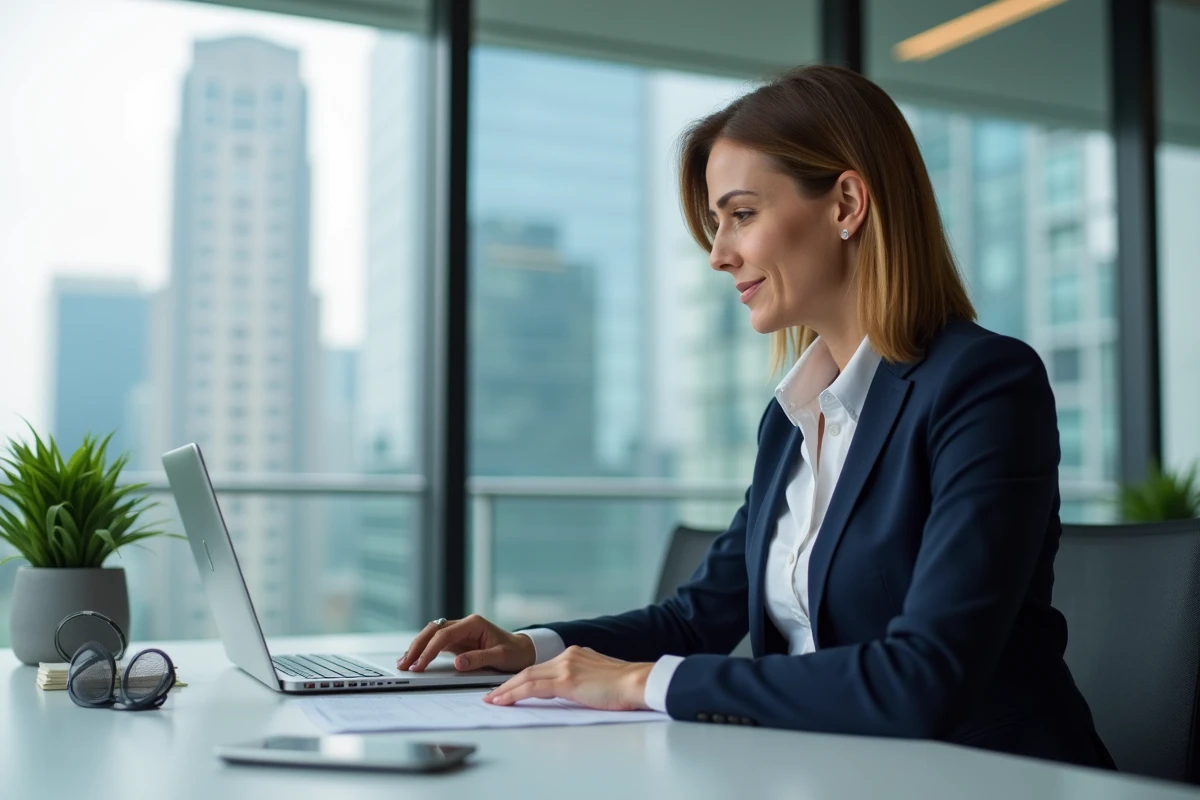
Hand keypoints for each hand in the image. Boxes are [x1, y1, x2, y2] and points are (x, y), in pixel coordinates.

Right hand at [397, 614, 535, 673]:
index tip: (420, 665)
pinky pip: (436, 643)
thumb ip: (479, 659)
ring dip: (418, 647)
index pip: (445, 635)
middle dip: (417, 646)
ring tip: (404, 663)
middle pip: (433, 631)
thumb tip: (458, 662)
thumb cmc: (514, 652)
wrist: (523, 650)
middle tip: (405, 664)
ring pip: (432, 635)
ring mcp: (460, 632)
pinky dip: (424, 650)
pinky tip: (415, 660)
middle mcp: (464, 625)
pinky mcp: (458, 641)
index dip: (430, 650)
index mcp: (474, 624)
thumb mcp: (501, 657)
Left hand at [484, 645, 653, 710]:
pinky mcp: (567, 680)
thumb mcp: (599, 678)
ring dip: (507, 689)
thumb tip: (572, 692)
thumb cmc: (626, 687)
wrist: (639, 682)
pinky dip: (515, 693)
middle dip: (508, 684)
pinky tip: (503, 701)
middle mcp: (569, 656)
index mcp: (576, 655)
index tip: (511, 688)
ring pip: (527, 677)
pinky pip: (533, 687)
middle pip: (530, 670)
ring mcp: (567, 666)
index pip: (542, 667)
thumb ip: (582, 681)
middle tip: (492, 695)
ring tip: (492, 700)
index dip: (523, 678)